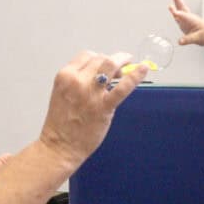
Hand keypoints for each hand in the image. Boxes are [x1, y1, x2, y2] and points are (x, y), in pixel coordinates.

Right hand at [39, 51, 147, 165]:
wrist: (60, 147)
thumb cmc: (61, 124)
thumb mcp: (62, 94)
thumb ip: (77, 82)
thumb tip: (100, 74)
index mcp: (65, 77)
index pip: (86, 56)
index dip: (99, 58)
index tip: (105, 64)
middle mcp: (76, 81)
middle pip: (100, 58)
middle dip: (112, 61)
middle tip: (120, 68)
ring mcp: (90, 94)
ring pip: (110, 64)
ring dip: (121, 62)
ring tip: (127, 68)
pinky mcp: (103, 107)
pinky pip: (122, 87)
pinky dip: (135, 76)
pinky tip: (143, 69)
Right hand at [169, 0, 203, 47]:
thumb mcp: (198, 38)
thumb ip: (188, 39)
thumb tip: (180, 41)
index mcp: (192, 20)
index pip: (183, 15)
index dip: (177, 12)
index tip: (171, 7)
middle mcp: (189, 19)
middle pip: (181, 7)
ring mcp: (187, 22)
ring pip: (180, 11)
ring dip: (175, 4)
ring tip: (170, 0)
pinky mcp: (186, 25)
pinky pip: (179, 18)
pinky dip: (175, 14)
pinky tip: (173, 13)